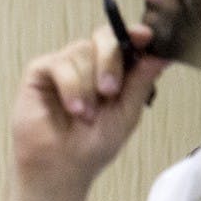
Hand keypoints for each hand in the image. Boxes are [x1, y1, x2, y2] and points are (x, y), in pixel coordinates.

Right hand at [3, 23, 167, 200]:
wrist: (60, 166)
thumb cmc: (91, 146)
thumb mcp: (126, 115)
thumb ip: (140, 83)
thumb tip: (160, 55)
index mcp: (113, 71)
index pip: (125, 40)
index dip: (134, 34)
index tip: (145, 36)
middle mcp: (88, 64)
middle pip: (104, 38)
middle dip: (110, 61)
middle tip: (109, 91)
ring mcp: (63, 66)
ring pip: (81, 52)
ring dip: (87, 86)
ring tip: (84, 115)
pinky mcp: (40, 72)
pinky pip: (59, 64)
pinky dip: (70, 86)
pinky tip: (72, 107)